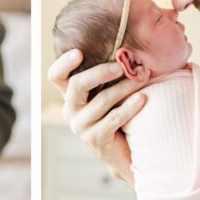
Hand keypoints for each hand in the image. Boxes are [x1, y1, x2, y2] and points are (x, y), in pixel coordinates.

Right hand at [47, 49, 145, 184]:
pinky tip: (143, 98)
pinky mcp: (94, 139)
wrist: (122, 150)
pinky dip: (130, 107)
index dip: (63, 63)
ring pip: (101, 100)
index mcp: (70, 95)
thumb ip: (108, 75)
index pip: (56, 76)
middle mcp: (70, 110)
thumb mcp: (106, 93)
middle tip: (122, 66)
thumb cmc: (117, 113)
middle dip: (100, 73)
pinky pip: (113, 119)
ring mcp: (80, 126)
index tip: (79, 52)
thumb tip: (127, 48)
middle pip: (77, 84)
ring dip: (125, 87)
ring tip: (144, 78)